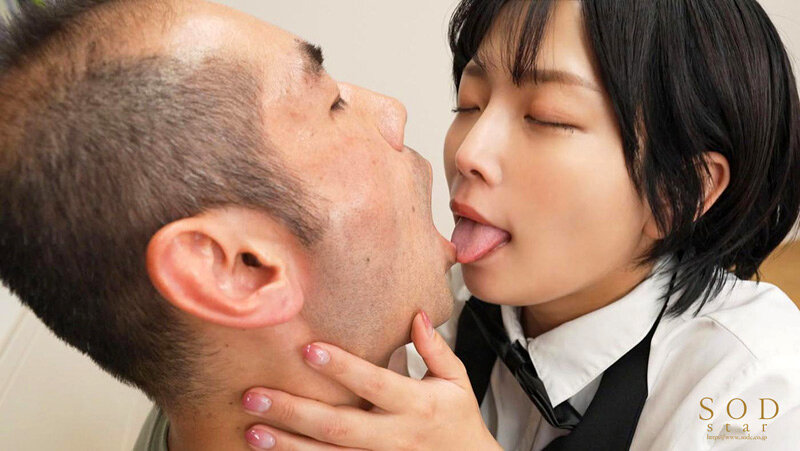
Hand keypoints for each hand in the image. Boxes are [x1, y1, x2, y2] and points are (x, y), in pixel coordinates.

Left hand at [240, 310, 500, 449]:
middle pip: (339, 426)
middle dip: (295, 411)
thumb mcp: (456, 381)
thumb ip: (435, 348)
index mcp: (417, 405)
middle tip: (254, 395)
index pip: (375, 383)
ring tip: (252, 430)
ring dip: (288, 445)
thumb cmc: (458, 419)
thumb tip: (416, 313)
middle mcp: (395, 436)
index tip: (308, 349)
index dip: (343, 368)